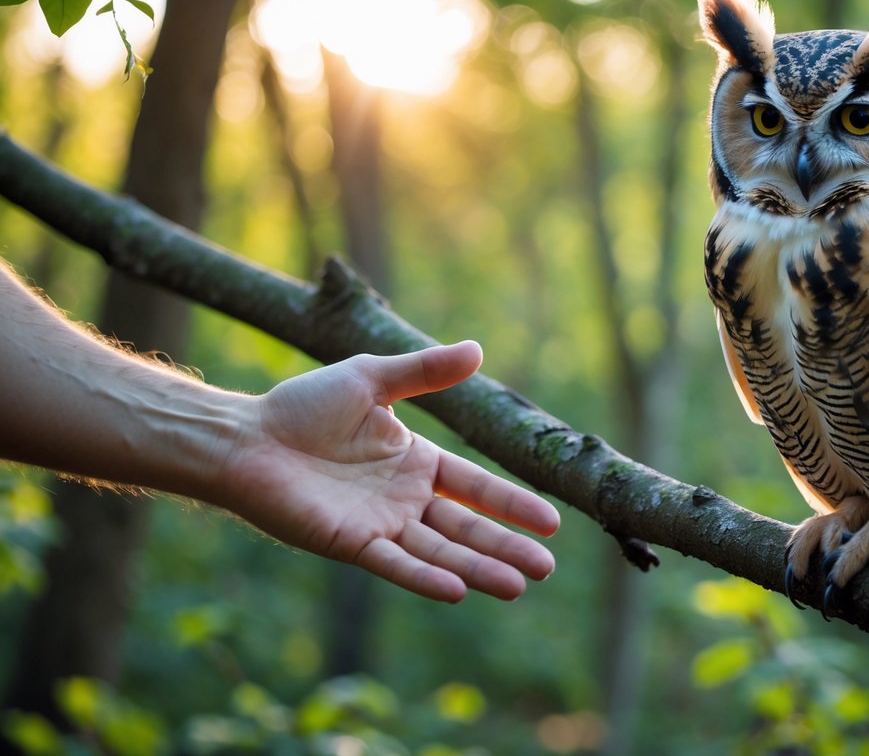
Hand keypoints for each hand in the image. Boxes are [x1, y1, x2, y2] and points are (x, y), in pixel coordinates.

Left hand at [215, 341, 558, 602]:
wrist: (246, 438)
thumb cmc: (302, 407)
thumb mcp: (370, 378)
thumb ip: (423, 371)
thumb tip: (478, 349)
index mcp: (415, 462)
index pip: (476, 487)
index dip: (512, 503)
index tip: (551, 523)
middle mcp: (404, 499)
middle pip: (466, 527)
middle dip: (507, 546)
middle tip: (545, 568)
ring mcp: (380, 524)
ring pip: (439, 550)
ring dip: (477, 568)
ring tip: (517, 586)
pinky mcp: (351, 544)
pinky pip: (394, 563)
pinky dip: (424, 576)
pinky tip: (457, 590)